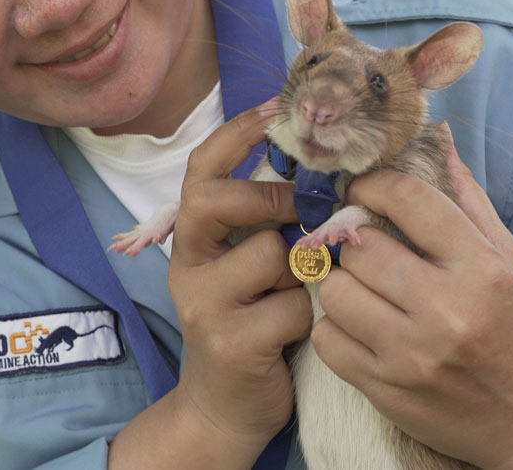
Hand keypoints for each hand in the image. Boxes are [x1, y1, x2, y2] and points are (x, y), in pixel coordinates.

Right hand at [168, 101, 311, 457]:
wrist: (226, 405)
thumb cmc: (252, 322)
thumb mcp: (249, 267)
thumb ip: (268, 225)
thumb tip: (324, 172)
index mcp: (193, 239)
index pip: (200, 171)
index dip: (235, 134)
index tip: (274, 106)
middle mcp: (188, 265)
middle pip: (215, 201)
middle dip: (269, 198)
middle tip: (302, 211)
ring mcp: (203, 304)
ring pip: (269, 255)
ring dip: (302, 271)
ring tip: (300, 294)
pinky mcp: (229, 342)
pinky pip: (291, 307)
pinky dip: (309, 316)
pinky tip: (298, 332)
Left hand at [311, 124, 512, 469]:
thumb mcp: (505, 260)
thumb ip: (465, 200)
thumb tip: (434, 138)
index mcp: (482, 269)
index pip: (410, 200)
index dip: (374, 185)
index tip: (362, 188)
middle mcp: (447, 311)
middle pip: (360, 247)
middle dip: (354, 241)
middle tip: (362, 245)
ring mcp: (413, 355)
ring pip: (334, 291)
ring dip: (339, 283)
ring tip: (360, 286)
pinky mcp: (386, 390)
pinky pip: (326, 339)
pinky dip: (333, 328)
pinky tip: (357, 326)